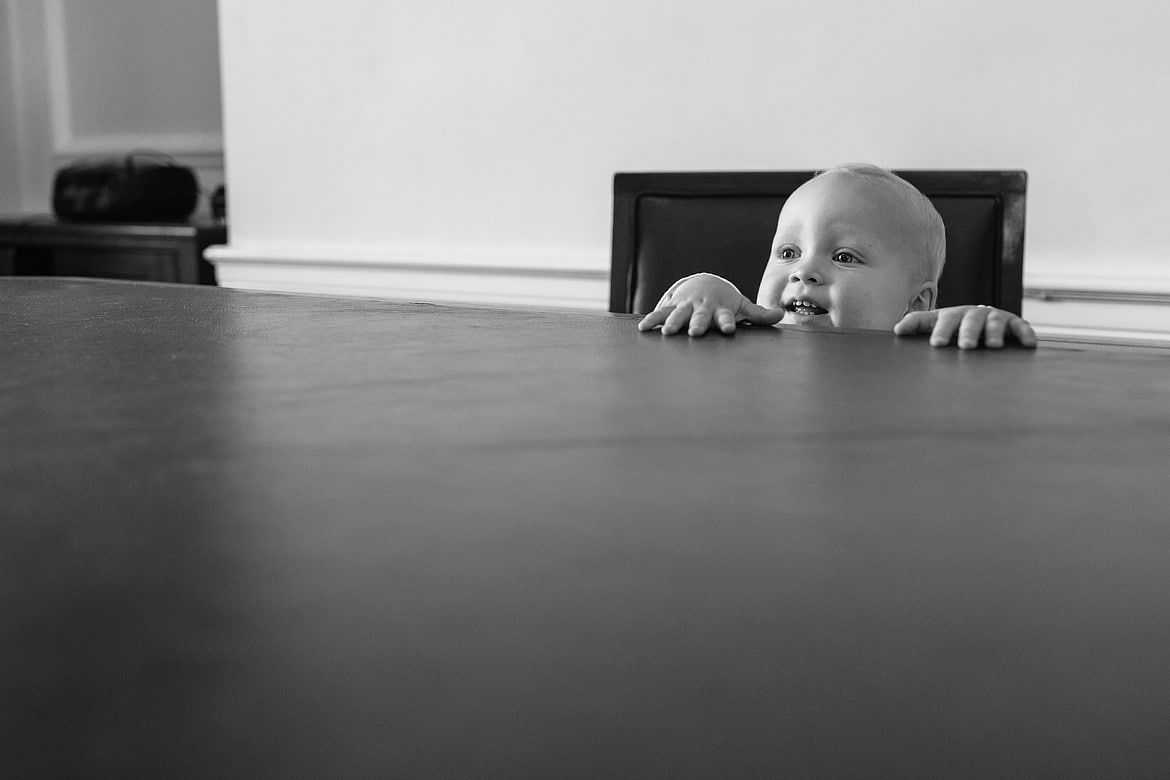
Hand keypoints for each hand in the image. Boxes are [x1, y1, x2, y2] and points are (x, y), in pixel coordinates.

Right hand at [637, 273, 783, 335]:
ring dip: (673, 322)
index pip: (726, 317)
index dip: (727, 323)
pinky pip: (661, 312)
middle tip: (694, 332)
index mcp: (721, 310)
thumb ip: (759, 315)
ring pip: (679, 315)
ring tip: (667, 332)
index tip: (729, 329)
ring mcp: (687, 306)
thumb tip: (780, 315)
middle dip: (697, 323)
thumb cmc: (725, 301)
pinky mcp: (673, 306)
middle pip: (700, 317)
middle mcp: (703, 308)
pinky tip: (643, 328)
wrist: (704, 282)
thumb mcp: (742, 306)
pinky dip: (652, 320)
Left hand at [893, 306, 1036, 349]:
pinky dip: (1025, 334)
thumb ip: (917, 324)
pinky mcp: (1013, 324)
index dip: (941, 331)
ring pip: (994, 323)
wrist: (982, 319)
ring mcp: (995, 317)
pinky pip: (1021, 327)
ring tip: (992, 346)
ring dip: (993, 333)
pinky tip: (1028, 344)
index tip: (937, 344)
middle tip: (965, 346)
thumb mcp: (935, 323)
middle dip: (968, 333)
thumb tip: (897, 329)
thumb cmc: (954, 325)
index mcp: (953, 315)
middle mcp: (974, 314)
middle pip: (970, 321)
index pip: (944, 320)